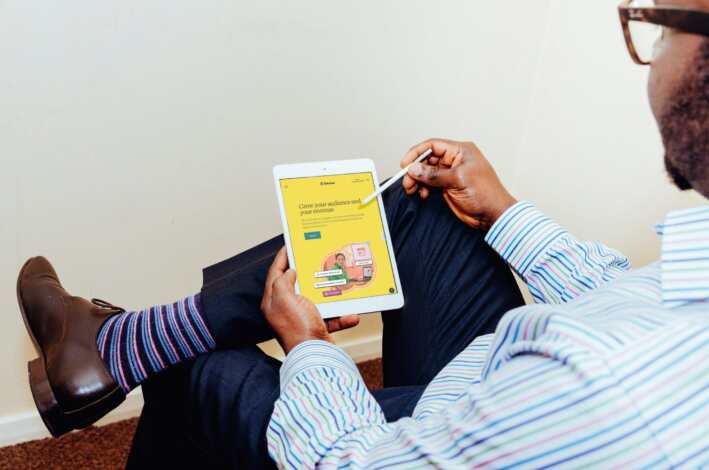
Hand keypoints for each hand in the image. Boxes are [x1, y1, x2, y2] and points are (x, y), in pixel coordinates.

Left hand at [261, 247, 359, 353]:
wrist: (314, 357)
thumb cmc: (297, 329)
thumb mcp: (285, 299)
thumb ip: (284, 282)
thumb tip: (290, 272)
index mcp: (273, 302)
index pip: (275, 273)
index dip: (282, 258)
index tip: (289, 245)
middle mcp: (285, 310)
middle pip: (294, 284)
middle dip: (306, 272)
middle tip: (314, 257)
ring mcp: (301, 319)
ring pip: (315, 299)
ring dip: (329, 294)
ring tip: (337, 282)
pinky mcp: (316, 328)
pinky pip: (330, 317)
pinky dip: (341, 316)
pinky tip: (351, 314)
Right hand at [401, 138, 516, 228]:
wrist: (492, 214)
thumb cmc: (485, 193)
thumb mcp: (457, 180)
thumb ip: (434, 174)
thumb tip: (414, 169)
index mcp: (460, 151)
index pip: (433, 145)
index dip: (417, 153)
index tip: (405, 164)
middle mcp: (455, 160)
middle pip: (427, 159)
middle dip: (415, 170)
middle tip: (407, 181)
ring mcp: (450, 173)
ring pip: (426, 172)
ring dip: (417, 180)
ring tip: (412, 189)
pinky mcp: (447, 186)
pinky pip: (430, 183)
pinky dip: (423, 188)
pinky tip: (423, 194)